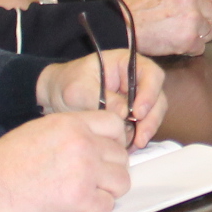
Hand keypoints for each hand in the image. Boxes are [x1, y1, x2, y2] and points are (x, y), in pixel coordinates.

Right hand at [0, 112, 133, 211]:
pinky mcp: (80, 200)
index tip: (107, 152)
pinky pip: (108, 204)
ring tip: (88, 192)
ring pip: (121, 181)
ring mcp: (84, 172)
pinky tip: (78, 205)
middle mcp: (83, 144)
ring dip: (108, 189)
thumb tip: (95, 138)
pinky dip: (96, 207)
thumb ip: (71, 131)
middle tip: (94, 177)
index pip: (115, 125)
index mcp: (71, 124)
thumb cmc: (4, 162)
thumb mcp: (38, 130)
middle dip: (110, 168)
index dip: (115, 140)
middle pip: (121, 155)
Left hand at [37, 46, 168, 143]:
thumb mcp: (78, 89)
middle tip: (141, 137)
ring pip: (152, 114)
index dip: (150, 93)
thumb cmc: (65, 84)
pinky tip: (128, 147)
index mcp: (126, 64)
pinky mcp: (130, 115)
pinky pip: (141, 126)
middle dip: (151, 118)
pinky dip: (137, 137)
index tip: (137, 113)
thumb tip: (124, 113)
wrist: (54, 96)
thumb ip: (100, 99)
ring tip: (133, 145)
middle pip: (157, 97)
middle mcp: (135, 80)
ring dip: (146, 130)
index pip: (151, 74)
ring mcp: (135, 98)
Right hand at [117, 0, 211, 55]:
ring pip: (209, 31)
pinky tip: (173, 41)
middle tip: (187, 23)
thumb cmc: (139, 8)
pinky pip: (200, 47)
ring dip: (196, 35)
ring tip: (175, 31)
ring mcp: (192, 17)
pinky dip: (189, 48)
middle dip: (205, 21)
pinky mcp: (189, 37)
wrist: (123, 25)